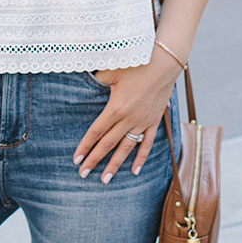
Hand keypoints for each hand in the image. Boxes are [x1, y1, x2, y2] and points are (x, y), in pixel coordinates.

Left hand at [73, 59, 179, 182]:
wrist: (165, 63)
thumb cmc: (136, 64)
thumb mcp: (111, 71)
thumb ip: (96, 81)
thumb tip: (85, 85)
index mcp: (116, 108)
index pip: (96, 132)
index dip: (85, 146)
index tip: (76, 160)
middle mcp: (129, 119)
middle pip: (108, 144)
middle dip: (95, 160)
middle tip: (83, 175)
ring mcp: (143, 122)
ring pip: (126, 149)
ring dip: (115, 165)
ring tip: (105, 180)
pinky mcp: (154, 121)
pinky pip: (146, 143)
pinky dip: (141, 157)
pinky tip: (135, 171)